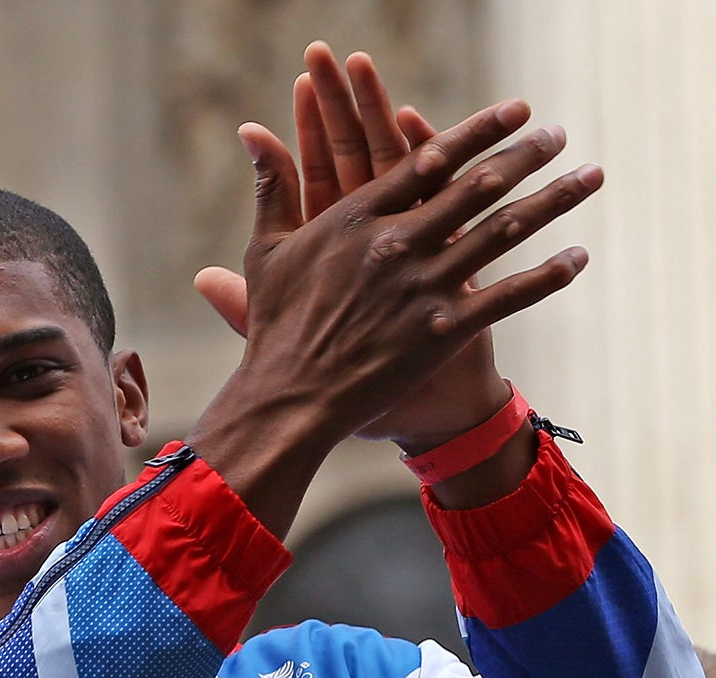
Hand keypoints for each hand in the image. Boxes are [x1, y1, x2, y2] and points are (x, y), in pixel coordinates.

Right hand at [187, 92, 599, 535]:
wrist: (289, 400)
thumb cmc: (276, 327)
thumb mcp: (267, 251)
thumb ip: (273, 188)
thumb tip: (254, 131)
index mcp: (357, 219)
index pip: (429, 160)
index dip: (478, 131)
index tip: (516, 110)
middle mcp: (396, 245)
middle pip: (477, 186)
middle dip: (526, 156)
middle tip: (559, 135)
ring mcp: (423, 288)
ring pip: (503, 232)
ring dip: (553, 201)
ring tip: (589, 176)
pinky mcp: (443, 332)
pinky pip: (509, 295)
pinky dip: (548, 275)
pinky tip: (578, 256)